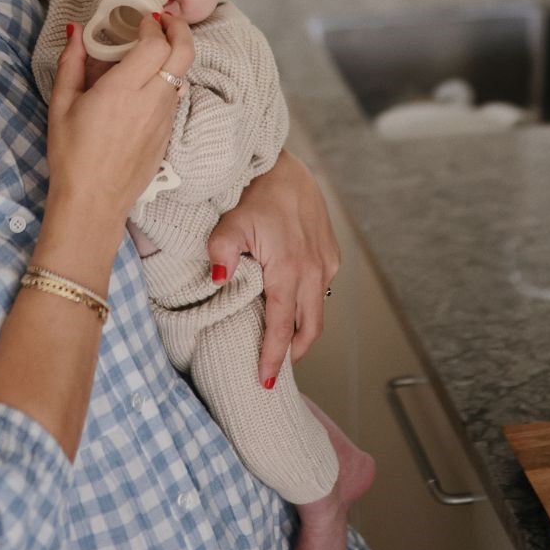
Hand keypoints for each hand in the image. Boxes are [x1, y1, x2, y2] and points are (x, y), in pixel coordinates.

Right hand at [45, 13, 193, 244]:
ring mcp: (164, 118)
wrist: (94, 201)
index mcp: (123, 90)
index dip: (153, 25)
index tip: (142, 18)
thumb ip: (72, 63)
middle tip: (164, 20)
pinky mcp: (168, 133)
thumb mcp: (61, 105)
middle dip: (179, 29)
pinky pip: (176, 97)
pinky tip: (148, 82)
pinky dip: (169, 79)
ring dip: (175, 55)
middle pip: (184, 53)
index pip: (155, 44)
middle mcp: (151, 101)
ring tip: (153, 49)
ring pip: (183, 74)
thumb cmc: (72, 155)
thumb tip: (76, 31)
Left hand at [208, 150, 338, 385]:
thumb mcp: (229, 222)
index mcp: (290, 268)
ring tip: (281, 345)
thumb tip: (219, 280)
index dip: (275, 358)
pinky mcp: (331, 255)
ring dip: (302, 331)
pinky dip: (307, 307)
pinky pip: (321, 290)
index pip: (283, 327)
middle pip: (310, 328)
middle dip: (293, 354)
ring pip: (318, 311)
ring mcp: (327, 263)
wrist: (284, 167)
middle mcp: (315, 270)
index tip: (266, 382)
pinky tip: (289, 308)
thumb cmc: (254, 193)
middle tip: (274, 372)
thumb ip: (220, 253)